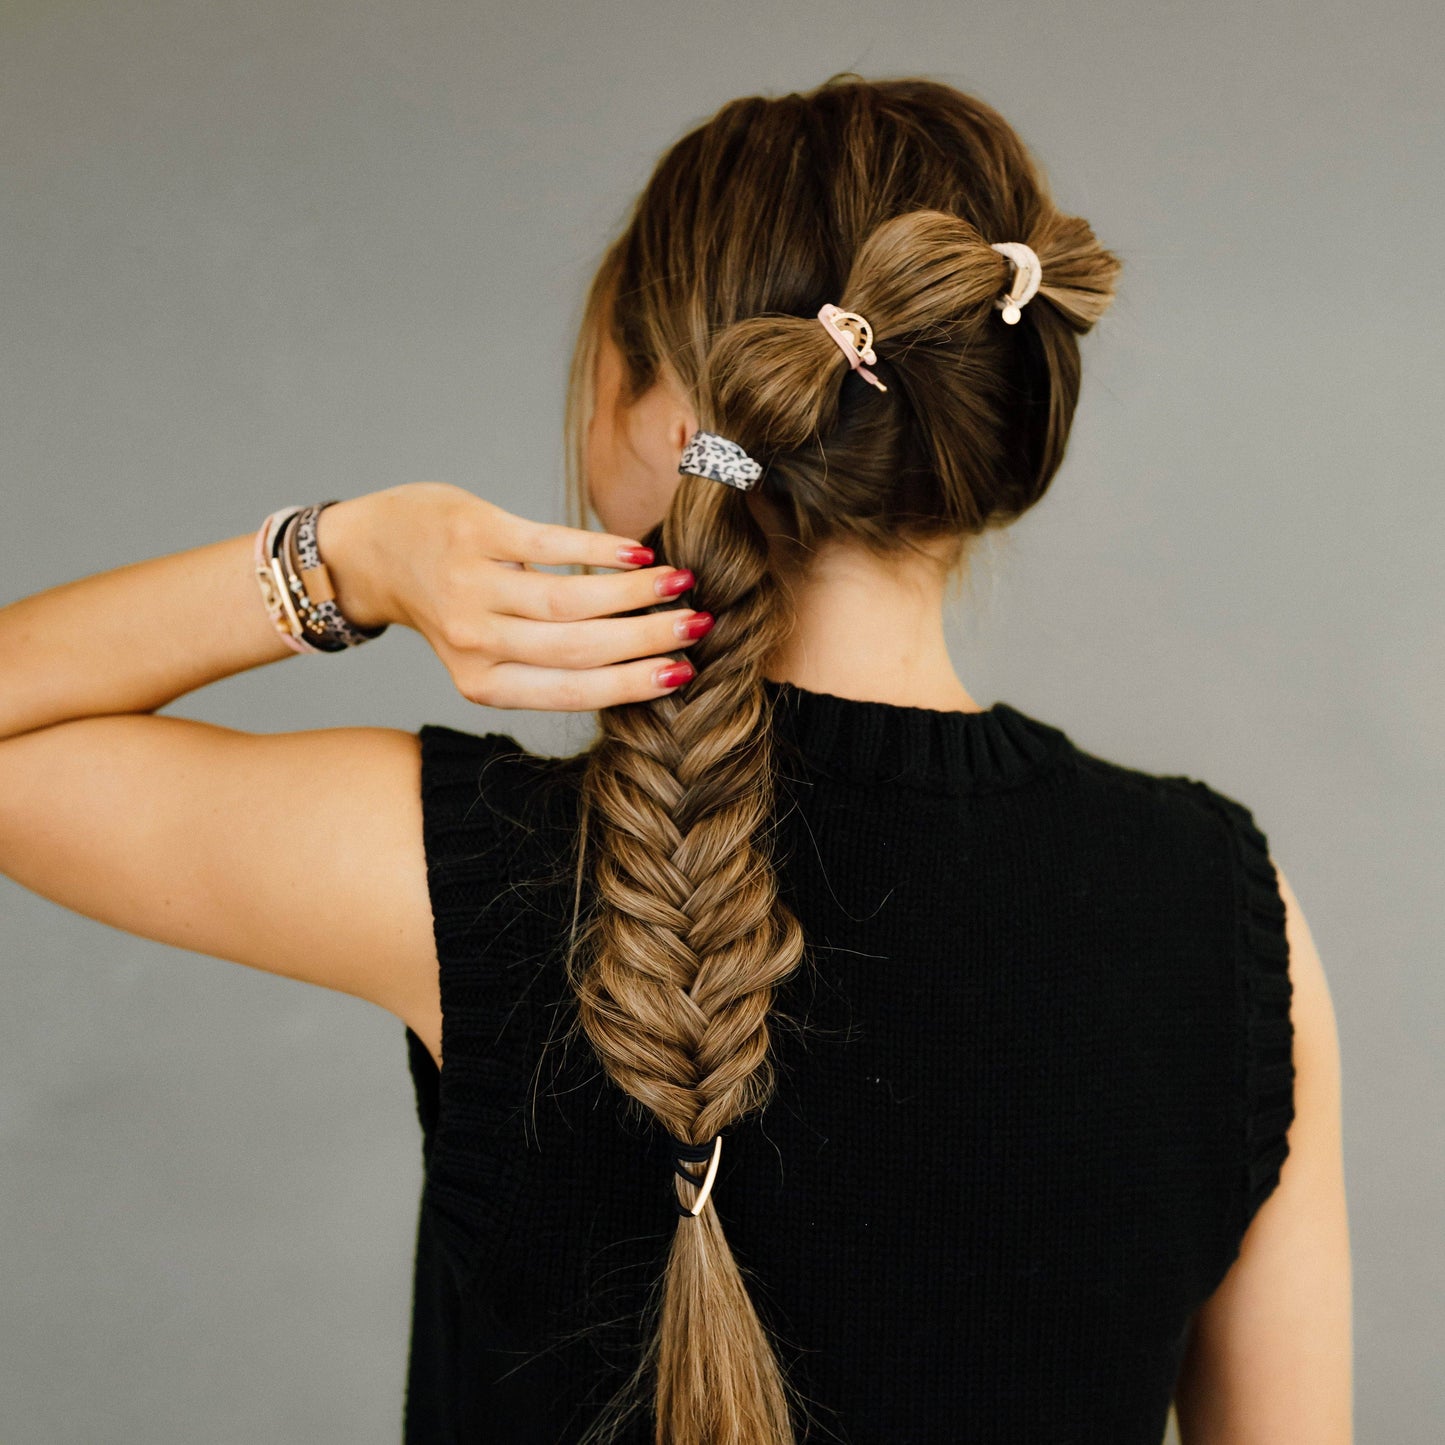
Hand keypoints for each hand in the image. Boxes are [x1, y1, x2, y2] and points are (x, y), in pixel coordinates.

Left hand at [322, 482, 711, 711]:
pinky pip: (549, 546)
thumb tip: (643, 662)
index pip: (571, 690)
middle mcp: (474, 642)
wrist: (376, 553)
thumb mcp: (490, 649)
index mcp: (483, 683)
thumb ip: (547, 661)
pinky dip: (601, 550)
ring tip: (681, 582)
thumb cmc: (453, 604)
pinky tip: (639, 551)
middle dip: (648, 639)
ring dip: (635, 593)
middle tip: (700, 626)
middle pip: (578, 647)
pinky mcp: (473, 534)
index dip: (633, 684)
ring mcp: (470, 586)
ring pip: (569, 600)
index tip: (686, 673)